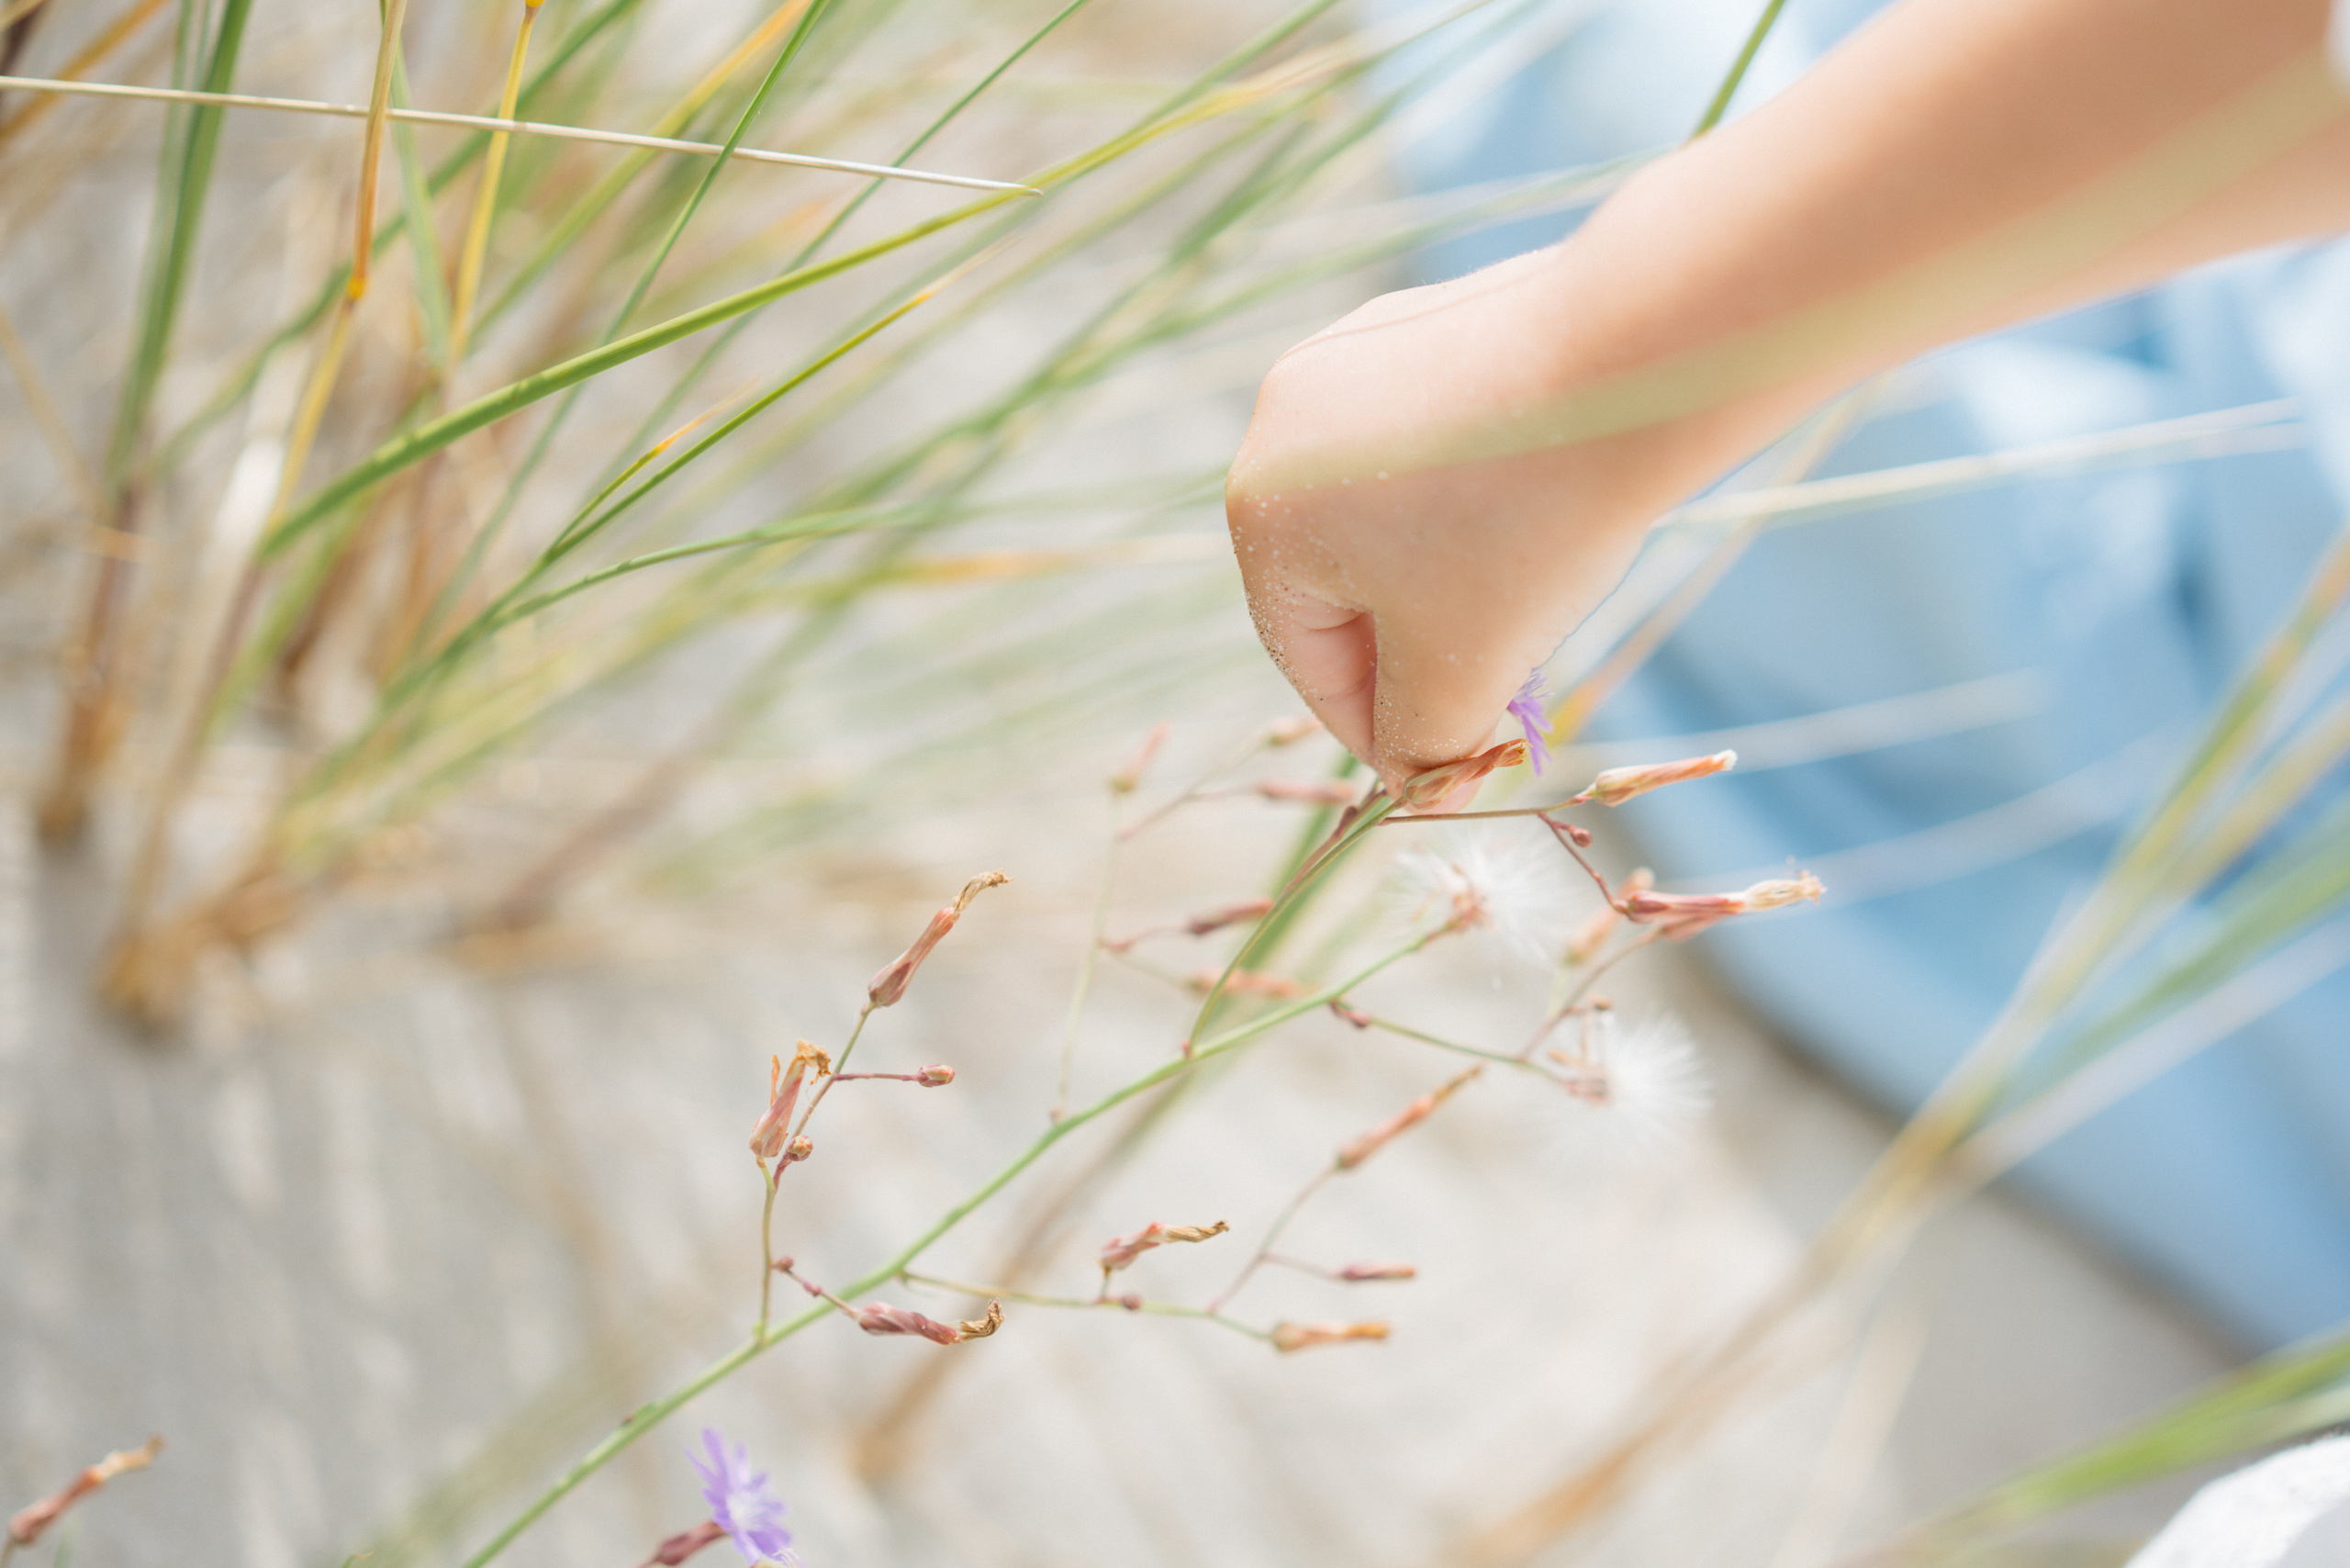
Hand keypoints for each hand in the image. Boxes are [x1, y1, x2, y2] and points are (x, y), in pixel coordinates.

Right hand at [1224, 250, 1721, 797]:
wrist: (1638, 360)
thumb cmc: (1525, 524)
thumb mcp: (1462, 665)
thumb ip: (1422, 741)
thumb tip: (1420, 786)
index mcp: (1259, 512)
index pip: (1304, 654)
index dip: (1374, 728)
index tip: (1439, 769)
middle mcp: (1280, 422)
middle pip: (1342, 579)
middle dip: (1417, 647)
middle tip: (1493, 700)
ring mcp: (1352, 358)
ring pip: (1391, 509)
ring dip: (1450, 576)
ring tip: (1529, 604)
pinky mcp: (1424, 320)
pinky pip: (1432, 441)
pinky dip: (1477, 496)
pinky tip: (1543, 512)